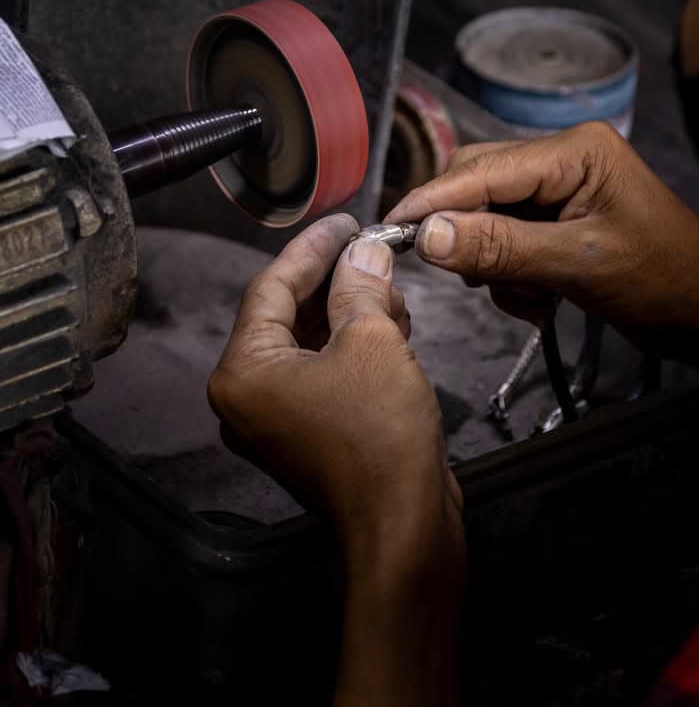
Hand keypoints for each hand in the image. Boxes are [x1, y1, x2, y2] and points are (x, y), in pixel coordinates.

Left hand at [208, 214, 463, 705]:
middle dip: (336, 280)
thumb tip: (363, 251)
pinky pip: (324, 371)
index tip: (345, 220)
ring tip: (392, 291)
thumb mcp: (372, 341)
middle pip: (288, 314)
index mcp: (243, 371)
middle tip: (374, 251)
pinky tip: (391, 327)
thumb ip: (360, 286)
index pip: (271, 287)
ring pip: (311, 342)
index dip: (312, 247)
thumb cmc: (380, 432)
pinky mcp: (310, 433)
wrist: (405, 527)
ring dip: (351, 311)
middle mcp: (248, 395)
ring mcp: (277, 419)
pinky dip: (354, 345)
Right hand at [387, 122, 698, 358]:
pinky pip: (505, 241)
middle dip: (472, 238)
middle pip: (477, 186)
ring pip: (486, 218)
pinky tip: (541, 302)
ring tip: (533, 298)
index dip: (433, 200)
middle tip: (477, 280)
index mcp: (575, 151)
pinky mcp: (556, 221)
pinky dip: (511, 277)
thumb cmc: (664, 281)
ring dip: (495, 265)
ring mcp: (559, 191)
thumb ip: (501, 248)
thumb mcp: (579, 265)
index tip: (390, 230)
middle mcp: (561, 160)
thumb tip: (429, 237)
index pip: (483, 169)